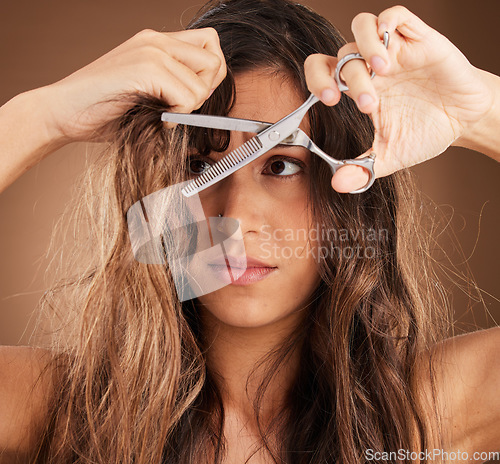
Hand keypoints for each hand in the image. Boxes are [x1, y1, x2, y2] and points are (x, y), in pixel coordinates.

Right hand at [41, 28, 225, 143]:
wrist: (63, 112)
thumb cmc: (102, 108)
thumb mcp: (147, 90)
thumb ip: (174, 84)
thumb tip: (208, 97)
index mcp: (157, 42)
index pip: (210, 45)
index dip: (212, 75)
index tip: (193, 96)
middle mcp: (156, 40)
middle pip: (214, 60)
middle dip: (206, 90)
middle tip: (181, 106)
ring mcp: (151, 52)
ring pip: (203, 83)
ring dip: (189, 108)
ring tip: (163, 114)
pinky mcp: (144, 70)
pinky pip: (186, 98)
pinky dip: (177, 116)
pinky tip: (158, 118)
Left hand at [304, 6, 492, 192]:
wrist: (465, 120)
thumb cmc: (425, 132)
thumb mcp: (390, 155)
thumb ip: (364, 169)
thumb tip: (337, 185)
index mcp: (359, 89)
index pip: (324, 71)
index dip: (317, 80)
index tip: (328, 102)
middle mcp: (372, 67)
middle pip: (341, 55)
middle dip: (345, 78)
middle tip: (366, 104)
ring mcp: (394, 50)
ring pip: (362, 28)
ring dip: (363, 49)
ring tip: (380, 73)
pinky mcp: (419, 39)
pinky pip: (395, 16)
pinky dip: (386, 28)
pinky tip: (390, 57)